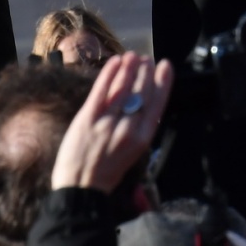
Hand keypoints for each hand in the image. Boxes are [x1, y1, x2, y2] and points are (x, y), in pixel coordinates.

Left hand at [50, 53, 173, 191]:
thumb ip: (138, 130)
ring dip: (129, 68)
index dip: (163, 82)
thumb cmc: (107, 174)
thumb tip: (143, 106)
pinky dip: (108, 74)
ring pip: (122, 88)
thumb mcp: (132, 154)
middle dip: (145, 72)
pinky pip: (100, 91)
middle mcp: (128, 129)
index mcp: (142, 139)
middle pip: (140, 92)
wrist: (80, 190)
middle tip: (146, 59)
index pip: (157, 103)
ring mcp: (107, 122)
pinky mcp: (87, 118)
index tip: (165, 66)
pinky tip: (115, 61)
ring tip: (132, 56)